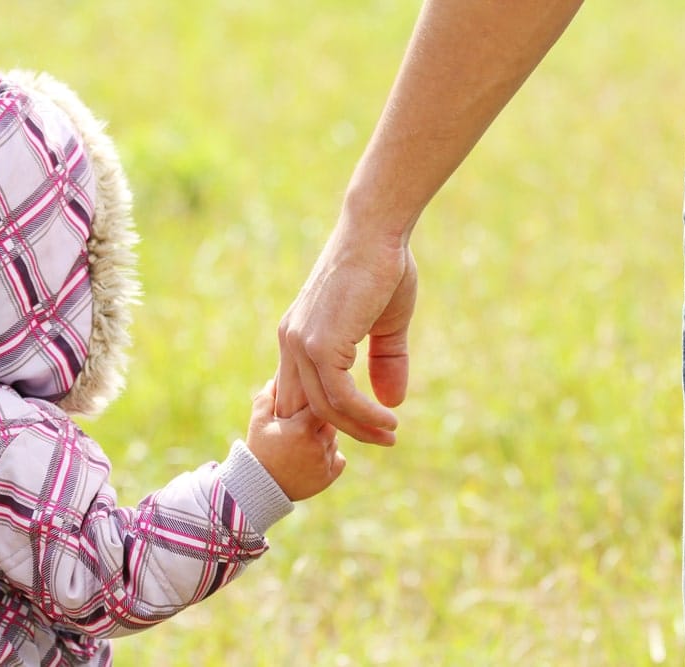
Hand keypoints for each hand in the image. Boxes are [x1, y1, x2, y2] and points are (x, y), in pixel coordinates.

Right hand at [245, 380, 345, 501]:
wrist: (260, 487)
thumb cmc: (259, 452)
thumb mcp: (258, 423)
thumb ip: (266, 398)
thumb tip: (275, 379)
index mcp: (301, 428)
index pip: (322, 406)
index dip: (316, 405)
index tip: (308, 407)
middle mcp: (316, 444)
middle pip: (331, 423)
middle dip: (321, 422)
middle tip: (307, 425)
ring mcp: (324, 462)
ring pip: (335, 441)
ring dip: (326, 439)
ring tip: (307, 442)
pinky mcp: (328, 477)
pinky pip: (339, 459)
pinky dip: (331, 457)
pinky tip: (315, 456)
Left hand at [275, 223, 416, 444]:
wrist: (377, 234)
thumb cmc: (383, 269)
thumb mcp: (385, 325)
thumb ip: (384, 363)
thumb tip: (393, 404)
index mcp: (299, 335)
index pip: (301, 391)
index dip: (327, 417)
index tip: (361, 428)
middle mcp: (291, 341)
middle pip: (307, 407)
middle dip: (340, 431)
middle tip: (379, 439)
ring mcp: (301, 343)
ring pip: (325, 408)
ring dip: (360, 427)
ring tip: (389, 434)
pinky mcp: (319, 344)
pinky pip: (340, 397)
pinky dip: (364, 415)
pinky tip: (387, 420)